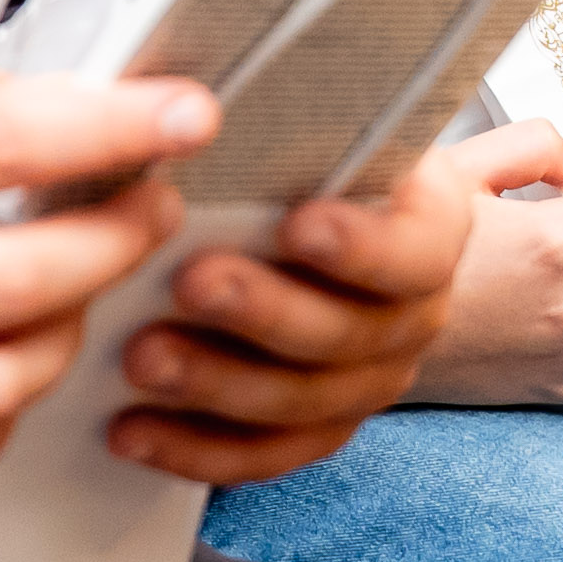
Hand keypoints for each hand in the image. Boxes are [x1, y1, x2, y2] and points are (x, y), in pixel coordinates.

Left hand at [120, 146, 484, 479]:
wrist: (329, 229)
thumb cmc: (310, 167)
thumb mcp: (318, 132)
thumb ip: (290, 128)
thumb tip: (203, 106)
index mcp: (430, 229)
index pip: (415, 250)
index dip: (362, 246)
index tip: (299, 223)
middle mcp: (413, 316)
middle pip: (347, 334)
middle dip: (262, 311)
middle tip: (190, 281)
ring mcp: (368, 382)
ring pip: (301, 403)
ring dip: (215, 383)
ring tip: (141, 357)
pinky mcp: (316, 430)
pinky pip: (262, 455)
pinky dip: (194, 448)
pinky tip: (131, 430)